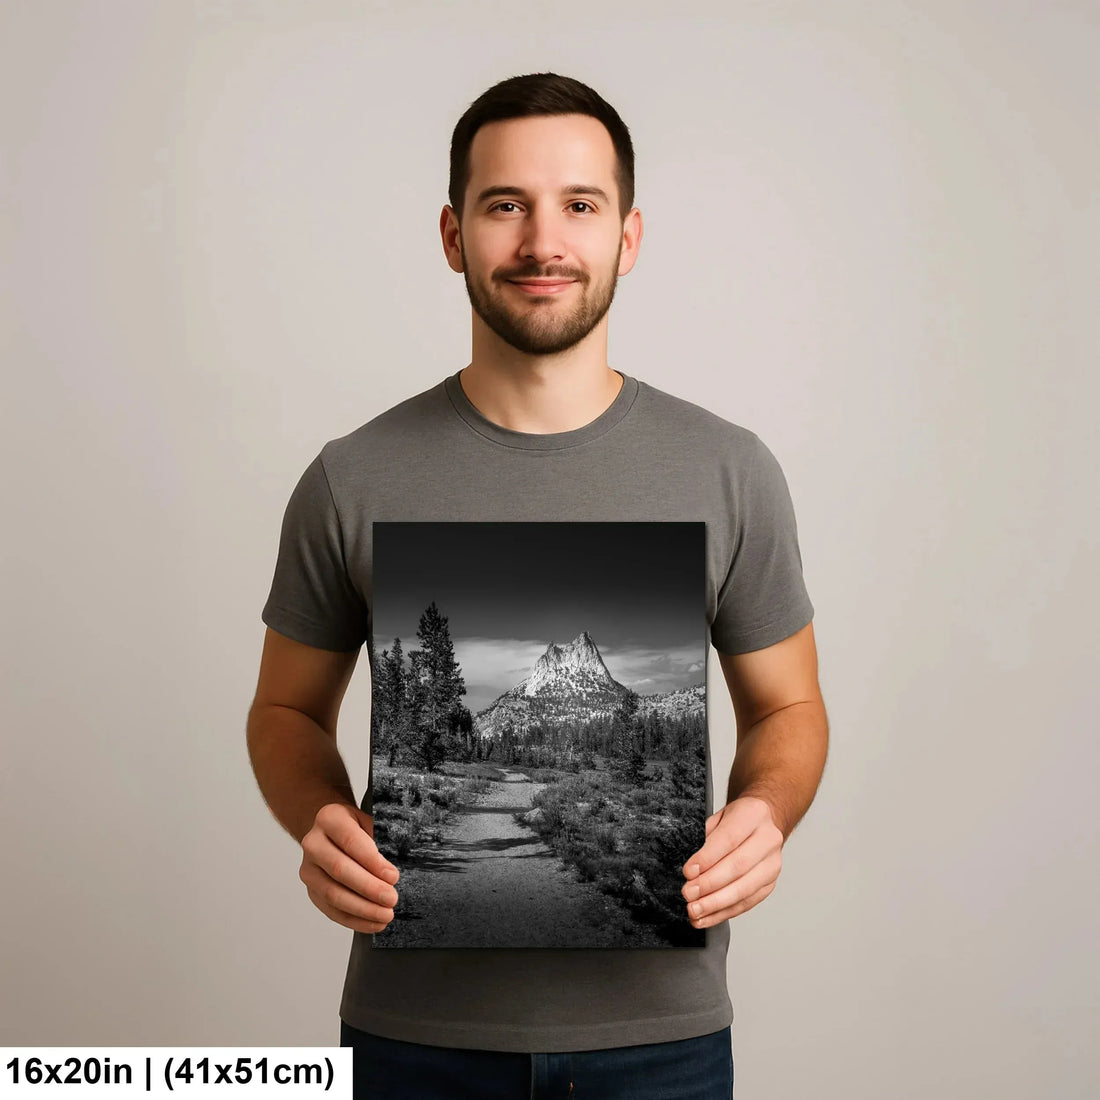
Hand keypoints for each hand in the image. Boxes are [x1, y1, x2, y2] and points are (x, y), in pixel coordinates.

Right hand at [299, 802, 400, 932]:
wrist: (329, 831)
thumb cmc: (355, 826)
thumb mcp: (368, 819)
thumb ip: (379, 836)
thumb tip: (391, 871)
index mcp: (329, 818)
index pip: (351, 841)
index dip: (373, 862)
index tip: (393, 877)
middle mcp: (313, 843)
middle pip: (340, 870)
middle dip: (369, 888)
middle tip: (392, 899)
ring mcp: (308, 869)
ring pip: (333, 894)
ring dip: (362, 909)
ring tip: (386, 915)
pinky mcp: (311, 890)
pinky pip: (331, 910)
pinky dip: (353, 920)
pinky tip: (373, 923)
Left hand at [681, 796, 782, 926]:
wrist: (763, 821)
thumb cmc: (737, 820)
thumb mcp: (718, 816)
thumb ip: (705, 836)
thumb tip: (691, 867)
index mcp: (753, 815)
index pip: (729, 839)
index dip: (707, 858)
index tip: (688, 871)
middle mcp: (768, 839)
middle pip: (738, 867)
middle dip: (709, 884)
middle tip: (688, 893)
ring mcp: (773, 864)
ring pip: (745, 889)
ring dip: (716, 904)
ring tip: (695, 910)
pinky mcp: (770, 884)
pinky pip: (747, 903)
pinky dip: (724, 912)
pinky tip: (707, 917)